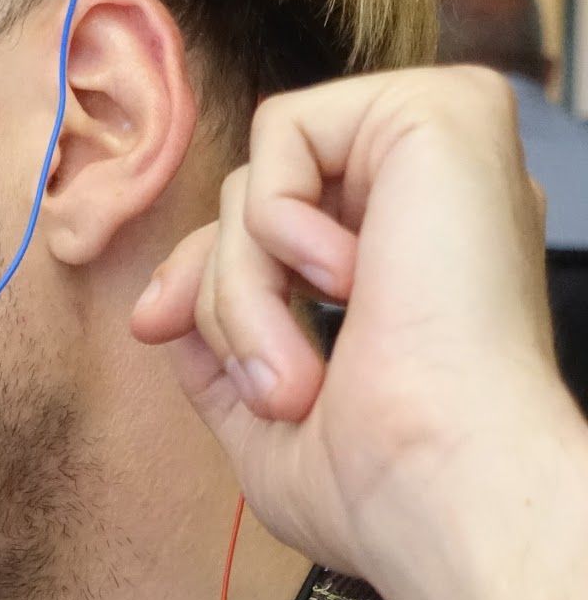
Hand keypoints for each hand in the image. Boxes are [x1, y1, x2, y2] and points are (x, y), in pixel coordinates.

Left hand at [130, 66, 577, 575]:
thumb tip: (167, 305)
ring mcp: (446, 145)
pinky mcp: (442, 109)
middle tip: (259, 387)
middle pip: (253, 201)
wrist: (449, 490)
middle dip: (215, 289)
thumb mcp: (270, 418)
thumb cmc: (385, 485)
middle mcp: (437, 194)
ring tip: (298, 375)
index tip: (151, 326)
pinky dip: (278, 219)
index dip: (203, 271)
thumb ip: (222, 346)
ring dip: (243, 284)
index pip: (274, 222)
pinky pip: (284, 130)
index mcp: (419, 252)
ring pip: (256, 178)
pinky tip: (352, 282)